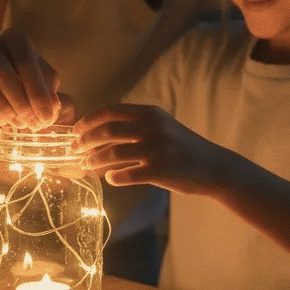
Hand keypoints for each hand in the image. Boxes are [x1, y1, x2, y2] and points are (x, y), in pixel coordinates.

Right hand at [0, 27, 63, 128]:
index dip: (37, 91)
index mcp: (14, 37)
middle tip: (33, 123)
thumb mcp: (45, 80)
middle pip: (1, 71)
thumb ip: (50, 91)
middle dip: (20, 101)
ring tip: (19, 123)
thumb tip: (50, 108)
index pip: (25, 61)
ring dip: (2, 107)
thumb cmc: (29, 79)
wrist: (1, 84)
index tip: (46, 116)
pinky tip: (3, 121)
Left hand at [75, 104, 226, 194]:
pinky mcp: (160, 170)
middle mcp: (153, 127)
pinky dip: (113, 177)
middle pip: (107, 130)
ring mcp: (157, 148)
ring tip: (86, 166)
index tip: (75, 131)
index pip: (110, 111)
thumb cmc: (182, 149)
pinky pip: (125, 174)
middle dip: (84, 141)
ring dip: (93, 160)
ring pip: (112, 153)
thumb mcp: (161, 128)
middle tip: (74, 150)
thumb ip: (134, 127)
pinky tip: (110, 178)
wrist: (215, 167)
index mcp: (151, 113)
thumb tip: (96, 136)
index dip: (88, 121)